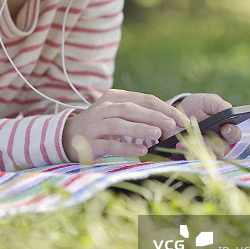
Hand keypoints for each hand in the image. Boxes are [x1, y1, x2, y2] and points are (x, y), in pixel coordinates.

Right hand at [62, 89, 189, 162]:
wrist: (68, 135)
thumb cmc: (102, 124)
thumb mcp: (117, 112)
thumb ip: (139, 114)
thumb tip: (170, 122)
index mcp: (114, 97)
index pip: (144, 99)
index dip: (164, 108)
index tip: (181, 119)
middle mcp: (104, 108)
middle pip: (131, 109)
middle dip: (154, 116)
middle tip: (173, 125)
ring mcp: (95, 125)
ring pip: (120, 124)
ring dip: (140, 129)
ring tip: (158, 135)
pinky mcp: (90, 142)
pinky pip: (111, 145)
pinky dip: (127, 148)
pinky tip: (142, 152)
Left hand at [174, 93, 241, 156]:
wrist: (179, 112)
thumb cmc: (200, 106)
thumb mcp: (209, 102)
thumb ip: (220, 105)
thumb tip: (229, 109)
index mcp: (226, 131)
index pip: (234, 135)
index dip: (231, 133)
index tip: (225, 128)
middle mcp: (218, 144)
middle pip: (220, 150)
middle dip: (213, 145)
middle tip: (206, 139)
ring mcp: (203, 151)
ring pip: (204, 156)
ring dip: (197, 150)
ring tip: (191, 141)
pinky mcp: (189, 153)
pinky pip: (188, 157)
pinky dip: (184, 152)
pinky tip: (179, 145)